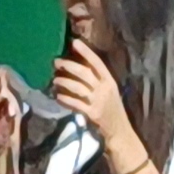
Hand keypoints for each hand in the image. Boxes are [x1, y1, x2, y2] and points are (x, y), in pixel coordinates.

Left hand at [51, 43, 139, 171]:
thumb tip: (76, 68)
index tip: (74, 42)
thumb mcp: (108, 92)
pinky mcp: (92, 113)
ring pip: (78, 87)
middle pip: (85, 73)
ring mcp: (98, 101)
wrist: (119, 131)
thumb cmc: (111, 109)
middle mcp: (105, 89)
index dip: (86, 52)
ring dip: (64, 82)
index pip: (97, 63)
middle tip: (56, 62)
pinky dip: (64, 99)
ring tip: (54, 80)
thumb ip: (95, 81)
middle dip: (69, 66)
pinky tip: (57, 97)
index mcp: (110, 81)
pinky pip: (75, 103)